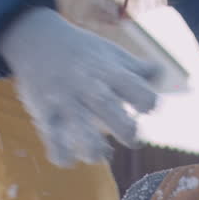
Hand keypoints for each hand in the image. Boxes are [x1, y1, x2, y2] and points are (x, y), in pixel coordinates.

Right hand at [0, 6, 159, 166]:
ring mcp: (65, 99)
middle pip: (109, 108)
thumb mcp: (112, 53)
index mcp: (109, 72)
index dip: (147, 103)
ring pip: (80, 127)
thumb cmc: (83, 52)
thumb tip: (161, 74)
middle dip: (126, 130)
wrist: (37, 40)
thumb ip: (138, 69)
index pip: (137, 89)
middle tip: (132, 138)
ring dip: (93, 148)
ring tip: (99, 154)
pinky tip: (69, 160)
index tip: (144, 109)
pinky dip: (61, 155)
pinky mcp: (45, 112)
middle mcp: (88, 85)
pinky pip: (52, 138)